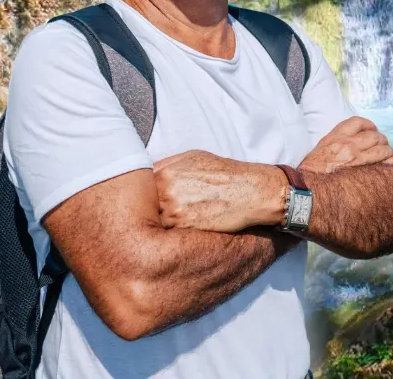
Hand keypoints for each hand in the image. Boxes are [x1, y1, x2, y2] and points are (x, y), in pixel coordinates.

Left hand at [153, 150, 285, 231]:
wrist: (251, 191)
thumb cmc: (225, 173)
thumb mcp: (195, 158)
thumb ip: (169, 165)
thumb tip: (150, 172)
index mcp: (166, 173)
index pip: (142, 190)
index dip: (145, 197)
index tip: (148, 202)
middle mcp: (166, 191)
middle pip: (146, 208)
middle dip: (152, 211)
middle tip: (161, 214)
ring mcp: (174, 211)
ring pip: (156, 223)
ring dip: (161, 225)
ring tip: (176, 222)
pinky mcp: (185, 228)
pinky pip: (169, 235)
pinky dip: (173, 234)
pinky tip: (186, 229)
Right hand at [299, 117, 392, 174]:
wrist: (305, 190)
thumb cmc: (311, 174)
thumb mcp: (320, 150)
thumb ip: (335, 143)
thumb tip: (351, 144)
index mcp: (335, 137)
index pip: (358, 122)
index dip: (369, 126)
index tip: (372, 131)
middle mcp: (347, 144)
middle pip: (374, 135)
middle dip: (381, 141)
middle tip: (382, 148)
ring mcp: (356, 158)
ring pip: (382, 147)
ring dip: (388, 151)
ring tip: (389, 158)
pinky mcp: (363, 172)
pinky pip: (385, 161)